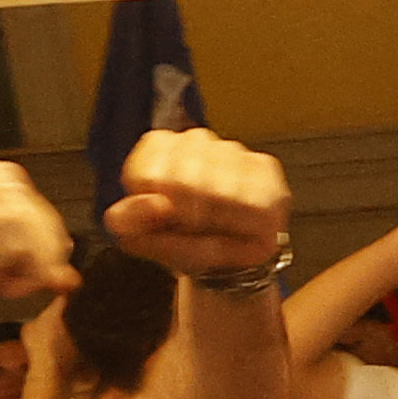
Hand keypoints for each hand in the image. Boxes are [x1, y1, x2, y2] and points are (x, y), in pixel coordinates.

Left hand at [99, 127, 289, 285]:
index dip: (158, 211)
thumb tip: (153, 203)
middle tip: (194, 229)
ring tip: (218, 229)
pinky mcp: (265, 167)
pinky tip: (241, 225)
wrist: (225, 259)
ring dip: (218, 222)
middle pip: (185, 181)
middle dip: (188, 218)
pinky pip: (254, 202)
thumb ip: (132, 221)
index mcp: (157, 147)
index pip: (150, 176)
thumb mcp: (142, 239)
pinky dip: (245, 223)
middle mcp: (195, 139)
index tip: (166, 221)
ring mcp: (233, 149)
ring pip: (221, 191)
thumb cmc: (181, 242)